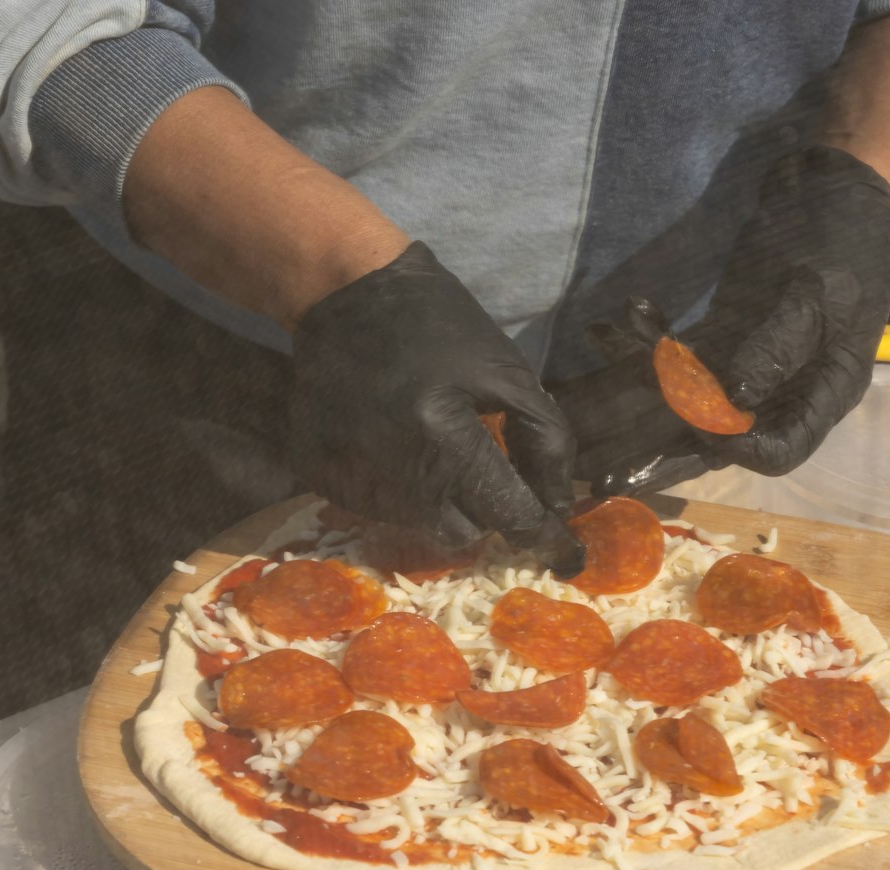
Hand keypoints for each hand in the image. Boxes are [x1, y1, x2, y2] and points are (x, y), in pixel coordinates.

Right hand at [288, 242, 585, 573]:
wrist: (342, 294)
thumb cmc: (434, 322)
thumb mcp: (506, 369)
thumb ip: (543, 438)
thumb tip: (556, 505)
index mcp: (443, 439)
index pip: (508, 513)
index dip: (544, 536)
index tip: (567, 554)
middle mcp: (393, 474)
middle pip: (462, 534)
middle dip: (484, 511)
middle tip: (484, 468)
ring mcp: (350, 481)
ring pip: (420, 525)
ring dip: (440, 500)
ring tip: (432, 445)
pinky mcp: (322, 480)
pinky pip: (378, 510)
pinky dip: (398, 490)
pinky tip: (394, 442)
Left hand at [572, 146, 889, 494]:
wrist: (834, 188)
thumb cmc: (838, 239)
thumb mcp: (815, 293)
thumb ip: (777, 348)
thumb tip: (735, 400)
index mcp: (824, 389)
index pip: (780, 450)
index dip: (738, 450)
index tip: (700, 429)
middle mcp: (786, 389)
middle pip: (722, 440)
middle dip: (662, 451)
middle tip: (605, 475)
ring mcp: (751, 365)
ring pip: (691, 401)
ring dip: (642, 396)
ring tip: (595, 390)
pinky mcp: (725, 336)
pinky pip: (682, 357)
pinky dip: (650, 344)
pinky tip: (620, 321)